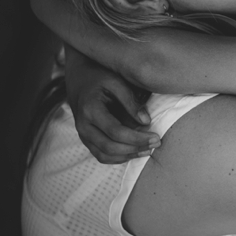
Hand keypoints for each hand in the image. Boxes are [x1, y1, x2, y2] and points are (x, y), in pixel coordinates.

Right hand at [65, 45, 159, 163]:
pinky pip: (101, 155)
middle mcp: (83, 125)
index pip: (116, 132)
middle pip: (110, 147)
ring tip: (148, 150)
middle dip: (135, 148)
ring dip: (128, 156)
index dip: (138, 138)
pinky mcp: (86, 139)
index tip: (156, 136)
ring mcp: (82, 134)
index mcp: (90, 110)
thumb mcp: (116, 81)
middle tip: (156, 143)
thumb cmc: (100, 77)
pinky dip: (118, 158)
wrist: (79, 78)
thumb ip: (131, 101)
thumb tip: (146, 122)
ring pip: (105, 155)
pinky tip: (135, 151)